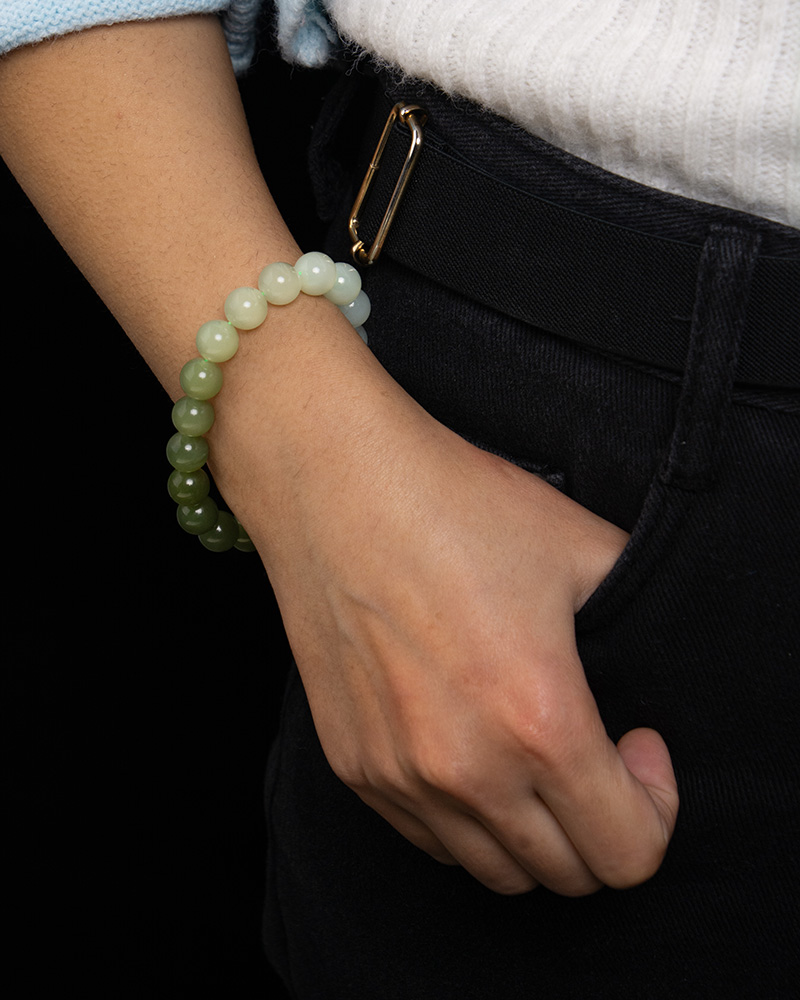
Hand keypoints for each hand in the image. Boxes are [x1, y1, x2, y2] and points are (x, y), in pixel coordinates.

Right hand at [227, 343, 678, 896]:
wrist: (336, 486)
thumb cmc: (454, 507)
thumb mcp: (580, 547)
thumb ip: (639, 612)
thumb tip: (653, 649)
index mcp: (539, 722)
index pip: (627, 853)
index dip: (656, 807)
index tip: (637, 744)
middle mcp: (466, 771)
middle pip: (565, 877)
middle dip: (600, 825)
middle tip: (592, 753)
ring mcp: (400, 776)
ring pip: (493, 872)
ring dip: (531, 833)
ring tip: (529, 758)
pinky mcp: (352, 764)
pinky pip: (427, 838)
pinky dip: (464, 820)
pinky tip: (468, 749)